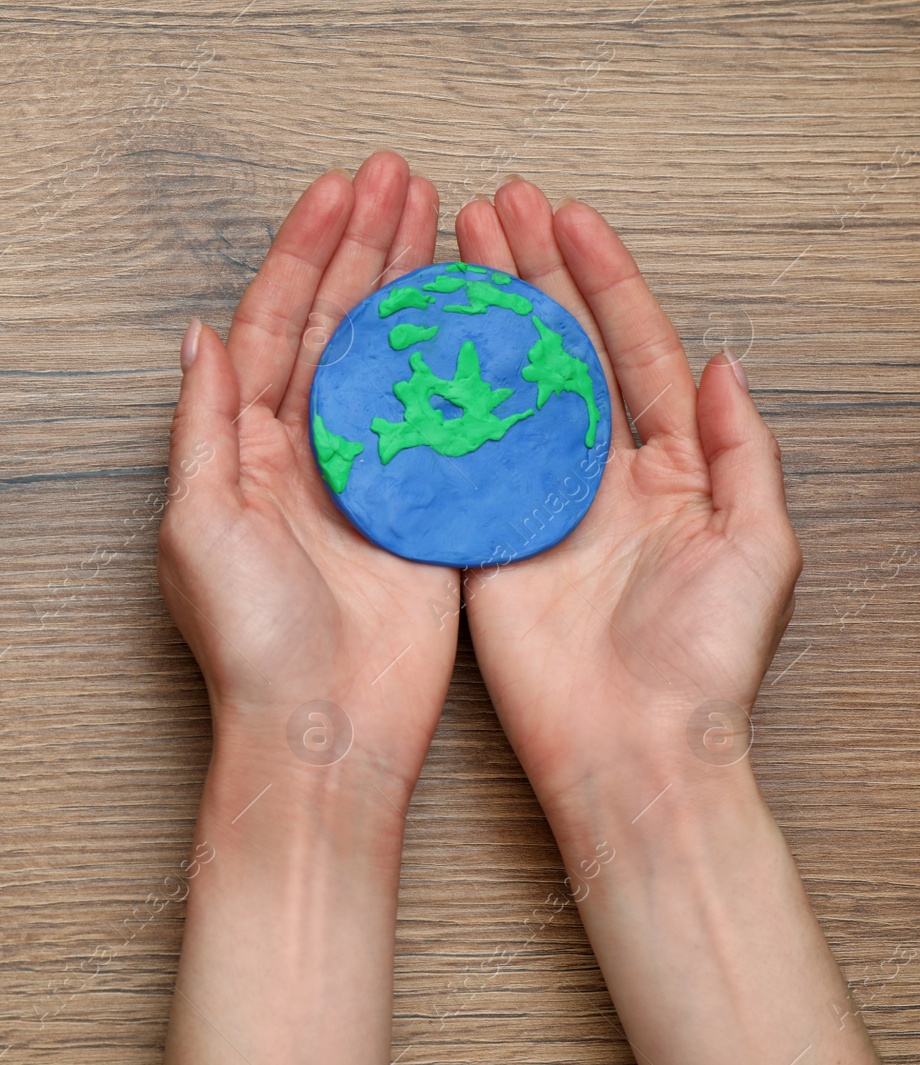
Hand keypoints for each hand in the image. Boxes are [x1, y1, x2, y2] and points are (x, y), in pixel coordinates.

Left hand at [158, 153, 449, 1064]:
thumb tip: (196, 334)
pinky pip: (441, 418)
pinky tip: (478, 312)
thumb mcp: (199, 526)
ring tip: (438, 217)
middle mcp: (301, 453)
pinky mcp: (420, 510)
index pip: (270, 328)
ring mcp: (365, 477)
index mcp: (242, 449)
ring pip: (389, 361)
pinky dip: (458, 363)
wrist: (322, 731)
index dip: (303, 257)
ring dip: (408, 288)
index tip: (338, 194)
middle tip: (398, 178)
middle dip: (363, 250)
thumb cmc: (248, 642)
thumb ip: (204, 426)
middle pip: (334, 328)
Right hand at [453, 180, 878, 1064]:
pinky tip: (411, 349)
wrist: (630, 749)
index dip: (599, 279)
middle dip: (528, 275)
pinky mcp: (482, 537)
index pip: (632, 347)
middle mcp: (597, 472)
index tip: (564, 217)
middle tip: (491, 211)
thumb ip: (743, 453)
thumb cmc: (700, 662)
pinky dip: (435, 399)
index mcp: (670, 465)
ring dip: (479, 319)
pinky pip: (457, 454)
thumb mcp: (757, 548)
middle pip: (559, 351)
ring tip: (448, 253)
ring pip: (501, 388)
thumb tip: (726, 364)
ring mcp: (534, 501)